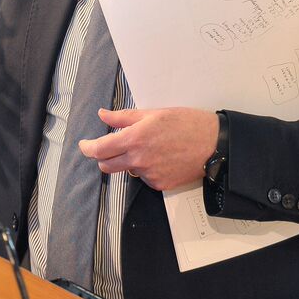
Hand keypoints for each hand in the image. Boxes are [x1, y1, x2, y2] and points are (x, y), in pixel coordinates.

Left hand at [78, 107, 218, 190]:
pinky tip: (161, 158)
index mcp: (134, 139)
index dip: (87, 148)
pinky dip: (146, 169)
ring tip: (149, 147)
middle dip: (103, 157)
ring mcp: (149, 175)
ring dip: (129, 161)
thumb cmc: (185, 123)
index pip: (100, 150)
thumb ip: (123, 117)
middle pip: (107, 166)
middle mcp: (138, 160)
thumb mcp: (153, 113)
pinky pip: (144, 178)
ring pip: (127, 171)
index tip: (84, 145)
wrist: (214, 144)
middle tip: (111, 147)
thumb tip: (103, 115)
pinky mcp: (160, 185)